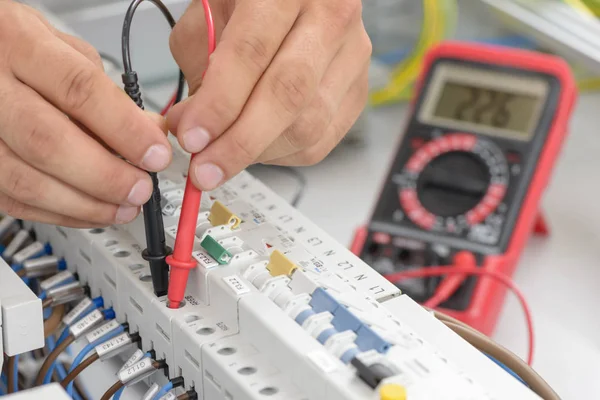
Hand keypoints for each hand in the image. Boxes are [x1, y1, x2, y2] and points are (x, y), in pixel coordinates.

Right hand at [0, 2, 171, 226]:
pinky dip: (61, 213)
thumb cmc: (18, 49)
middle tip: (141, 189)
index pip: (78, 89)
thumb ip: (108, 92)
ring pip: (26, 180)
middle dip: (106, 176)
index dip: (124, 129)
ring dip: (86, 204)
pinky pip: (14, 201)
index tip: (156, 154)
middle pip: (48, 141)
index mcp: (19, 43)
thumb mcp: (64, 50)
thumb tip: (152, 131)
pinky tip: (92, 211)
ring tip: (125, 207)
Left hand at [168, 0, 370, 189]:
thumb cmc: (252, 4)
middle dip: (240, 142)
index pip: (252, 53)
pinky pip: (321, 141)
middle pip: (288, 95)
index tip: (192, 138)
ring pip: (308, 126)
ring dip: (258, 153)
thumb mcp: (211, 13)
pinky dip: (282, 155)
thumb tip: (190, 127)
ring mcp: (353, 56)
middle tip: (206, 168)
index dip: (219, 103)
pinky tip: (258, 148)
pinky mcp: (358, 91)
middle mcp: (331, 16)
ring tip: (225, 155)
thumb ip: (198, 65)